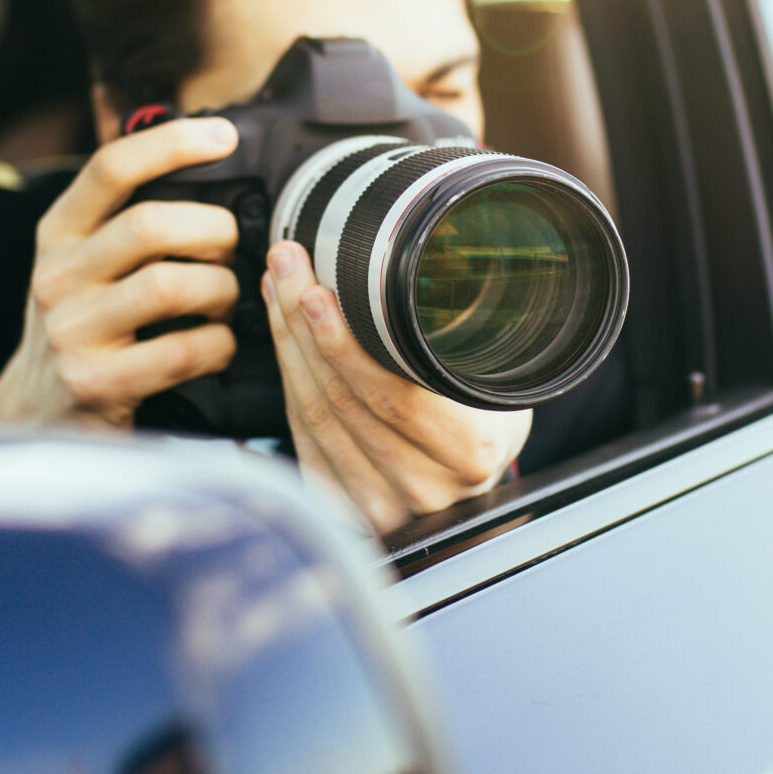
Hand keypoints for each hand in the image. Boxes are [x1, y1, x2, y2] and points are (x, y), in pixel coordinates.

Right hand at [0, 118, 241, 427]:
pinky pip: (183, 351)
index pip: (110, 168)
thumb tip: (204, 164)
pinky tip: (217, 346)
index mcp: (57, 234)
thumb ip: (123, 220)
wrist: (33, 415)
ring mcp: (72, 332)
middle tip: (233, 249)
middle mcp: (56, 277)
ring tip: (226, 300)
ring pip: (171, 285)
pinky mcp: (96, 384)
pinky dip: (218, 345)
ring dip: (222, 290)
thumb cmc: (80, 327)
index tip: (222, 137)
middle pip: (151, 224)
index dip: (170, 142)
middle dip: (215, 231)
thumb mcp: (80, 265)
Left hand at [262, 239, 529, 537]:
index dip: (342, 343)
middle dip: (300, 324)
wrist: (482, 474)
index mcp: (469, 450)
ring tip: (279, 287)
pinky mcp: (346, 507)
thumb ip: (448, 344)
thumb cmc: (489, 416)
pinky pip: (303, 435)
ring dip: (287, 344)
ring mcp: (384, 504)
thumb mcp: (493, 376)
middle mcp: (425, 486)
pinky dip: (289, 379)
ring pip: (313, 415)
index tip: (313, 291)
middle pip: (340, 399)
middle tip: (286, 266)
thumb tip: (392, 272)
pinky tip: (284, 337)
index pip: (391, 395)